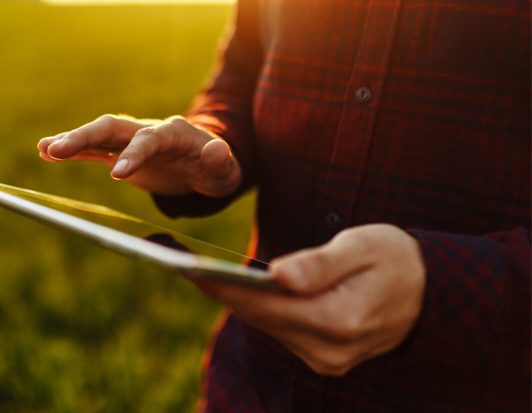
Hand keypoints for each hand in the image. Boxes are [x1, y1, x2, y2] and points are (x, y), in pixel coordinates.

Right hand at [37, 114, 241, 196]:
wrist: (206, 165)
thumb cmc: (217, 170)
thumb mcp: (226, 171)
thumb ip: (221, 162)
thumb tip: (216, 150)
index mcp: (174, 133)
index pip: (149, 139)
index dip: (134, 154)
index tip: (117, 175)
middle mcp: (148, 130)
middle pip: (112, 126)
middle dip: (84, 136)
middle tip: (56, 150)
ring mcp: (131, 139)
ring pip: (97, 134)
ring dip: (71, 140)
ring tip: (43, 148)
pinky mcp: (120, 151)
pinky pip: (93, 149)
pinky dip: (72, 150)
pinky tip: (46, 151)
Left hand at [190, 224, 425, 375]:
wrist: (430, 291)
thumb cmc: (395, 257)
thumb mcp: (362, 247)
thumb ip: (319, 264)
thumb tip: (275, 275)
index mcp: (339, 319)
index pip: (265, 304)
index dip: (222, 285)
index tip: (186, 268)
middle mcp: (329, 349)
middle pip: (258, 318)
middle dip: (218, 290)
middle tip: (176, 263)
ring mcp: (326, 358)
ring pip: (266, 325)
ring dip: (234, 299)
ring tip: (195, 271)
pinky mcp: (323, 357)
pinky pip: (279, 330)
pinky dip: (257, 308)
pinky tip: (235, 287)